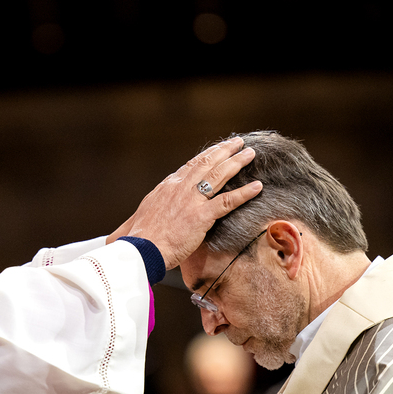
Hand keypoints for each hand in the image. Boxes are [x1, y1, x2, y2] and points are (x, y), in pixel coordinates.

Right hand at [108, 138, 260, 269]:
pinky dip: (244, 193)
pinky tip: (257, 186)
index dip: (207, 156)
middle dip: (224, 151)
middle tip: (238, 143)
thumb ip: (145, 215)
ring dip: (237, 163)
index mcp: (167, 187)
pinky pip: (228, 201)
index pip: (190, 166)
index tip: (217, 149)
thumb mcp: (138, 219)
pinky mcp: (201, 216)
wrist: (139, 250)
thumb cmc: (137, 240)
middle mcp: (180, 188)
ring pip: (219, 175)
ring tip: (250, 154)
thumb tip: (135, 221)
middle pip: (207, 163)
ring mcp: (191, 200)